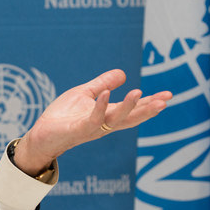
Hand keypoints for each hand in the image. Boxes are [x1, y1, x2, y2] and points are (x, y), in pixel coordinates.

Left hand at [12, 69, 171, 175]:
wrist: (41, 135)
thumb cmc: (62, 117)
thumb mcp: (84, 94)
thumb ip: (103, 84)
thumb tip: (123, 74)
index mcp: (107, 115)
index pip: (133, 109)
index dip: (150, 103)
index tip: (169, 95)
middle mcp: (104, 124)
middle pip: (131, 117)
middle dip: (148, 109)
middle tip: (166, 100)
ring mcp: (92, 128)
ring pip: (115, 119)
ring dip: (128, 107)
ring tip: (139, 93)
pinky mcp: (77, 130)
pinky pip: (92, 119)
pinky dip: (100, 106)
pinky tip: (106, 94)